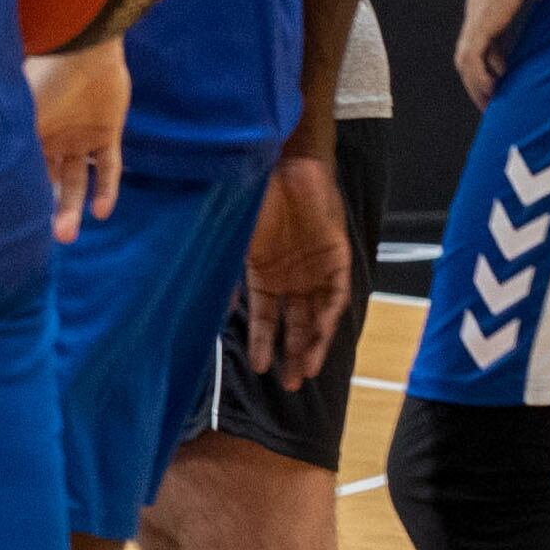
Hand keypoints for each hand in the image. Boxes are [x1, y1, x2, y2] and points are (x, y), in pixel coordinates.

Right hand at [26, 43, 129, 242]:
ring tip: (68, 235)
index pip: (21, 169)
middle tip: (40, 238)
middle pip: (46, 180)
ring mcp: (79, 135)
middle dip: (43, 209)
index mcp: (27, 129)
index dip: (16, 194)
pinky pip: (107, 166)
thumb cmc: (44, 73)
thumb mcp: (16, 111)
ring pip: (75, 180)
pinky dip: (106, 189)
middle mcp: (51, 135)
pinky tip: (101, 213)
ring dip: (72, 207)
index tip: (5, 223)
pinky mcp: (107, 131)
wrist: (86, 47)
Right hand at [240, 153, 352, 385]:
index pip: (266, 318)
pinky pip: (336, 295)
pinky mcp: (337, 258)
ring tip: (305, 370)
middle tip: (289, 384)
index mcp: (265, 274)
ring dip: (313, 343)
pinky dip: (329, 317)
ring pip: (317, 315)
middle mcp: (292, 277)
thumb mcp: (232, 242)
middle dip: (291, 353)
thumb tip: (212, 309)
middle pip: (294, 323)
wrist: (283, 166)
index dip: (263, 342)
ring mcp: (315, 268)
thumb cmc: (251, 199)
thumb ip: (225, 276)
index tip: (257, 368)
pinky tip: (321, 336)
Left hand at [455, 0, 549, 105]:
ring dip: (478, 86)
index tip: (510, 77)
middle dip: (483, 81)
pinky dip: (478, 78)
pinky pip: (472, 56)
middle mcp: (481, 8)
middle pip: (473, 54)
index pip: (491, 38)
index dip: (498, 60)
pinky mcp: (483, 15)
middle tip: (497, 104)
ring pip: (467, 60)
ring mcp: (479, 12)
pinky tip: (491, 94)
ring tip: (493, 108)